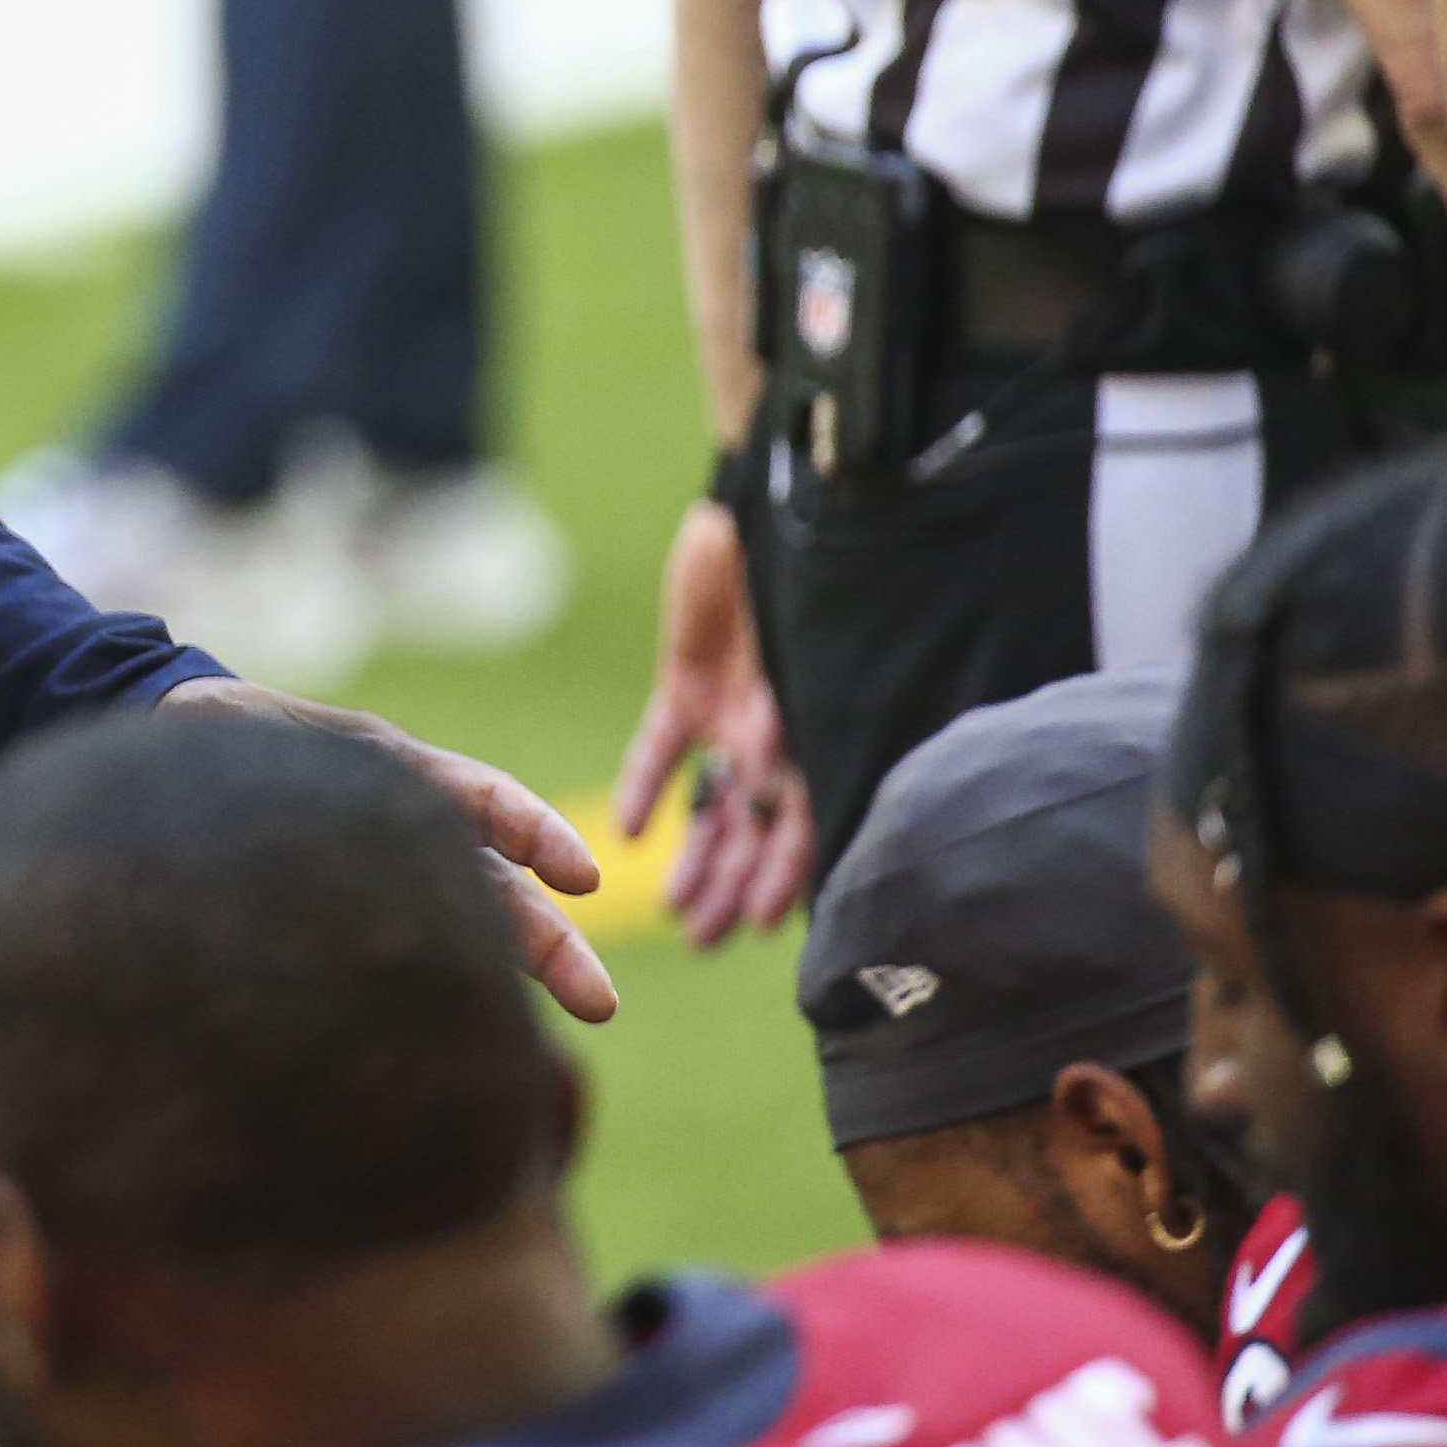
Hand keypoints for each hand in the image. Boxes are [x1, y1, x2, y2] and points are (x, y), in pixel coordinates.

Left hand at [165, 677, 617, 1022]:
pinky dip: (450, 990)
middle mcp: (410, 831)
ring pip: (470, 930)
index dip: (536, 834)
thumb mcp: (248, 731)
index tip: (582, 878)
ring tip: (552, 1045)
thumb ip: (272, 755)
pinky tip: (467, 1042)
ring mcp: (395, 877)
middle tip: (601, 1005)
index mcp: (395, 772)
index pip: (483, 799)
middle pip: (494, 888)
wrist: (191, 751)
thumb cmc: (225, 736)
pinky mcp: (362, 921)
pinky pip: (420, 954)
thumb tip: (268, 788)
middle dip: (551, 944)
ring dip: (516, 979)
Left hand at [608, 498, 811, 947]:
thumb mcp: (807, 643)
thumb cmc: (805, 570)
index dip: (787, 873)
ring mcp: (733, 713)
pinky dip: (646, 785)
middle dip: (733, 883)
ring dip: (696, 855)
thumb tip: (770, 763)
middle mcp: (777, 734)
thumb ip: (787, 705)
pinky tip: (628, 831)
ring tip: (675, 912)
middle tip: (703, 939)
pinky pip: (664, 747)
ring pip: (712, 802)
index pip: (807, 820)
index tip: (767, 923)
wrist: (764, 506)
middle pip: (756, 827)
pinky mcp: (687, 686)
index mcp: (817, 729)